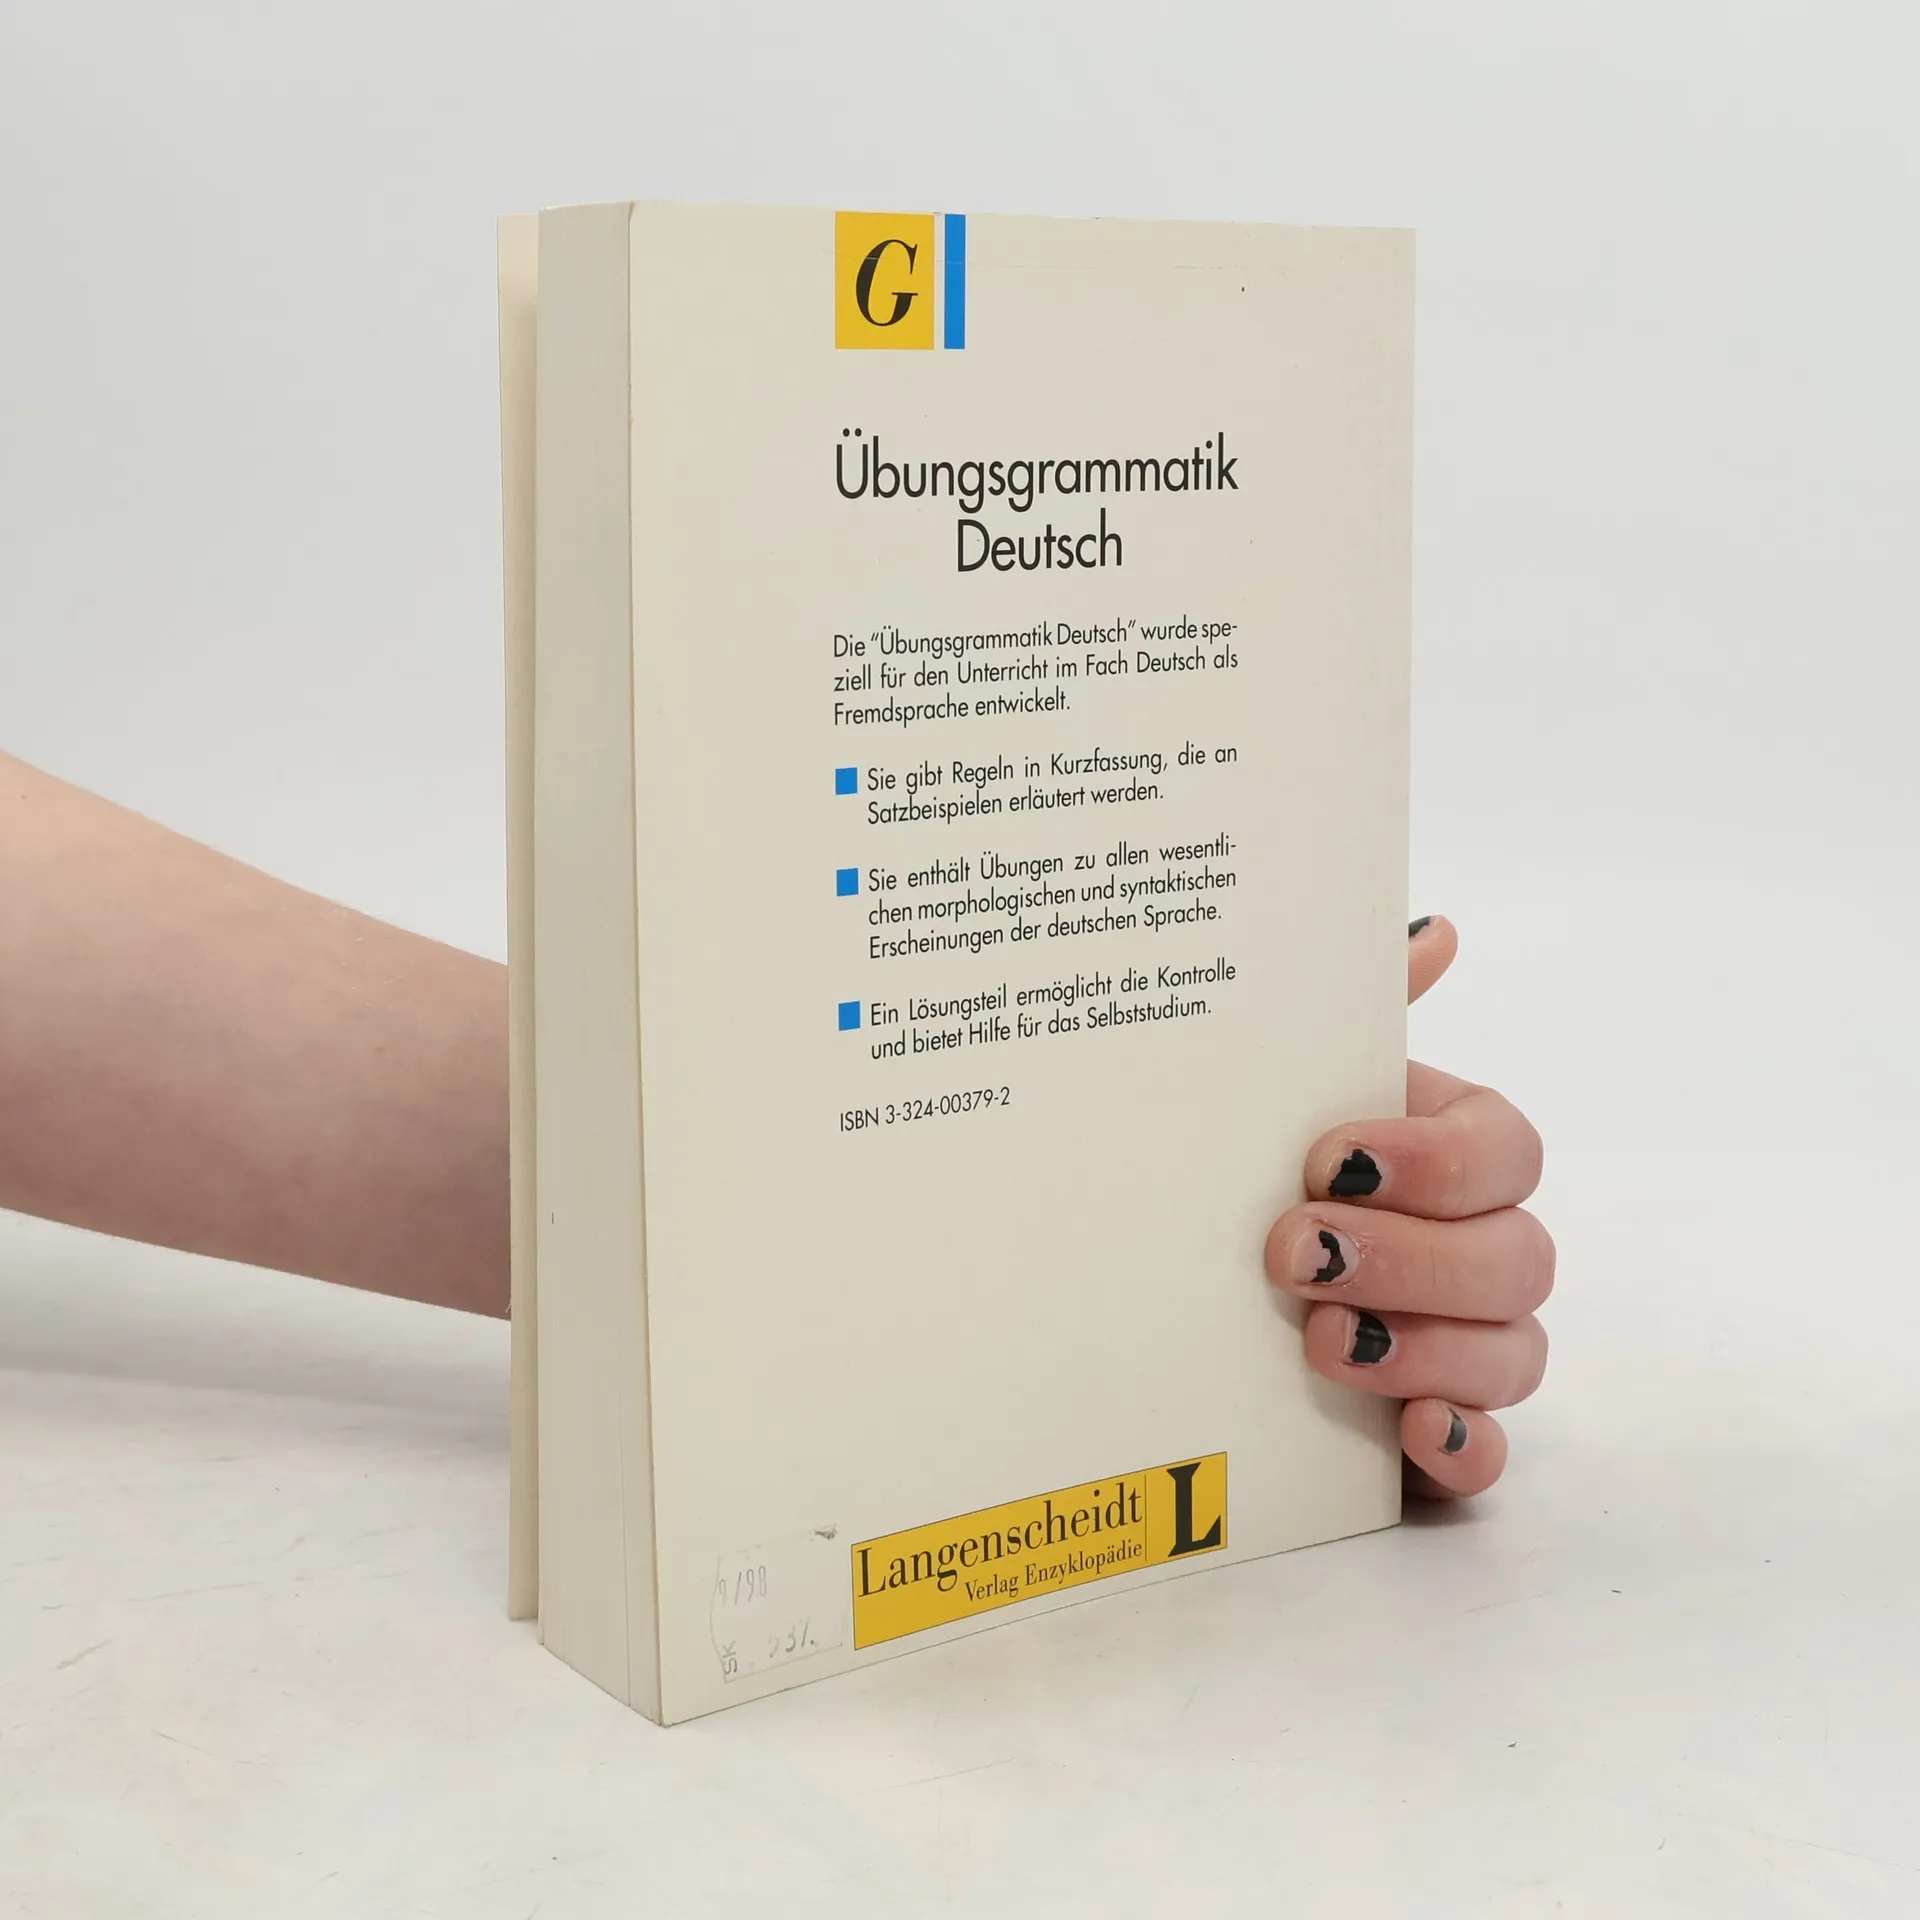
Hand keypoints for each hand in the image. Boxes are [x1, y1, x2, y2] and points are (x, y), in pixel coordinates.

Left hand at [1263, 917, 1550, 1496]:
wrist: (1181, 1273)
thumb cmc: (1258, 1161)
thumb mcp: (1288, 1084)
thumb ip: (1358, 1009)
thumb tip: (1433, 928)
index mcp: (1453, 1155)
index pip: (1506, 1151)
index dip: (1436, 1159)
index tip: (1330, 1159)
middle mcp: (1479, 1249)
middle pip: (1518, 1258)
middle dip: (1413, 1257)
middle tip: (1294, 1252)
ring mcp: (1468, 1345)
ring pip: (1514, 1354)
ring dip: (1427, 1347)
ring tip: (1321, 1341)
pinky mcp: (1438, 1431)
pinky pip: (1491, 1454)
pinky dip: (1462, 1445)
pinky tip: (1408, 1431)